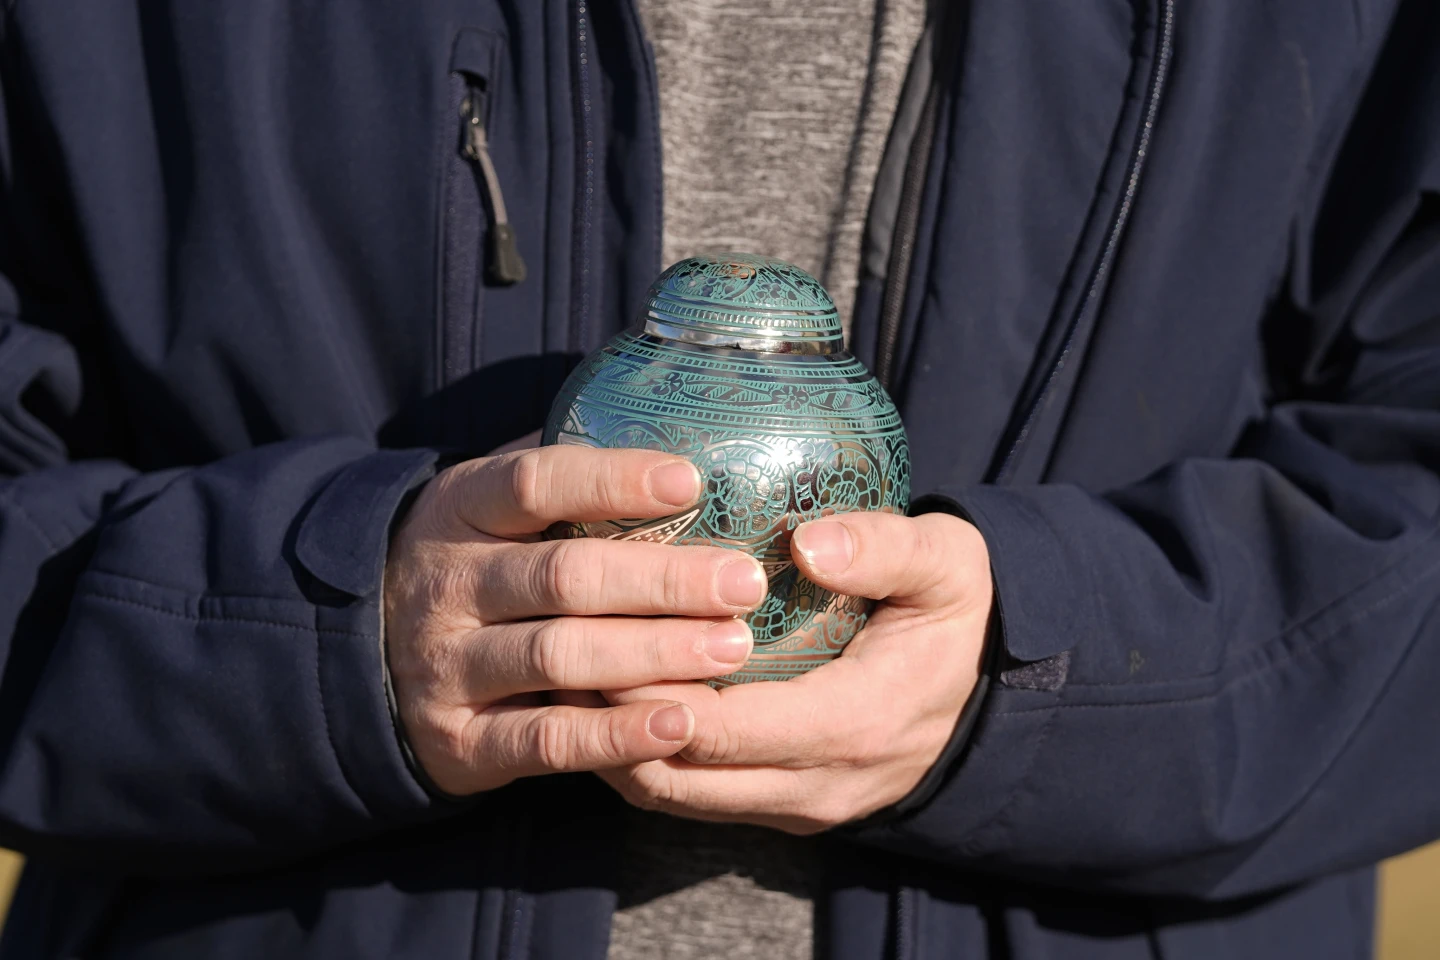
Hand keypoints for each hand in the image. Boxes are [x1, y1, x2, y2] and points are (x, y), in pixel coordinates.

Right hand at [384, 445, 768, 795]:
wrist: (369, 656)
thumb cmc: (476, 563)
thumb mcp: (493, 505)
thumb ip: (563, 473)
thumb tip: (677, 425)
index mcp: (460, 508)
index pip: (534, 483)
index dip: (613, 481)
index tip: (692, 482)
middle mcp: (448, 583)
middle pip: (563, 576)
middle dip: (663, 580)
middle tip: (744, 583)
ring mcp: (447, 665)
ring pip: (559, 656)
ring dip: (655, 653)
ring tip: (733, 647)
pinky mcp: (459, 741)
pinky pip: (545, 740)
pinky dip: (615, 735)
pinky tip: (680, 724)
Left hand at [584, 510, 991, 833]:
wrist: (986, 686)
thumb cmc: (957, 613)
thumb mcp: (947, 565)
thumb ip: (886, 549)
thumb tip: (810, 541)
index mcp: (852, 725)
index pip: (721, 730)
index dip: (648, 692)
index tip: (594, 633)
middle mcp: (817, 784)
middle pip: (679, 777)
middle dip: (610, 723)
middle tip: (559, 650)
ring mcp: (798, 804)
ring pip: (674, 796)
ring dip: (616, 744)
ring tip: (570, 672)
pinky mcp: (782, 805)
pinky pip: (693, 796)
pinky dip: (644, 753)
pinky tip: (613, 695)